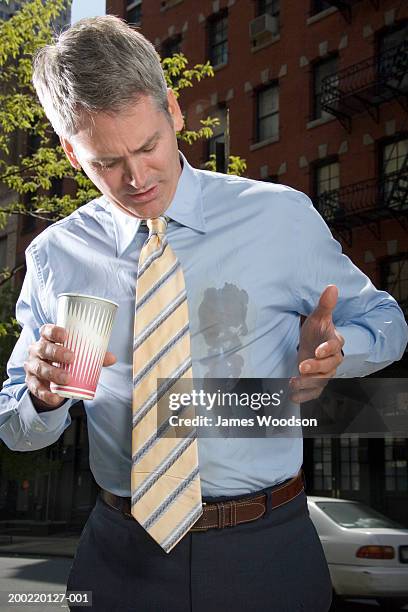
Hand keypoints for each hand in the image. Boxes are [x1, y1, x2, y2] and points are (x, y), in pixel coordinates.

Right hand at [24, 324, 116, 410]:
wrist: (49, 378)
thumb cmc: (65, 359)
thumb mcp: (78, 355)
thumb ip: (94, 355)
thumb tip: (112, 358)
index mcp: (48, 339)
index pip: (46, 330)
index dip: (54, 332)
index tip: (66, 335)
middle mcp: (37, 351)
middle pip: (42, 348)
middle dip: (56, 352)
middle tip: (72, 358)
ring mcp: (33, 366)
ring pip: (39, 368)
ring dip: (53, 373)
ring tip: (67, 378)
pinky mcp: (32, 382)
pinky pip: (36, 388)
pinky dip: (46, 394)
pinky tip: (55, 397)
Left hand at [290, 285, 343, 402]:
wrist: (312, 345)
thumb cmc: (316, 330)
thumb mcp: (318, 317)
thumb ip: (325, 305)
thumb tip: (332, 287)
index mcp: (334, 342)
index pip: (335, 347)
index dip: (327, 350)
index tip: (317, 351)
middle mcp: (333, 360)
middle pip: (329, 367)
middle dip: (315, 368)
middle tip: (301, 366)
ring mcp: (325, 373)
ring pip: (321, 382)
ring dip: (308, 384)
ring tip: (293, 382)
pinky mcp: (317, 383)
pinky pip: (314, 392)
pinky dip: (304, 396)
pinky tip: (292, 396)